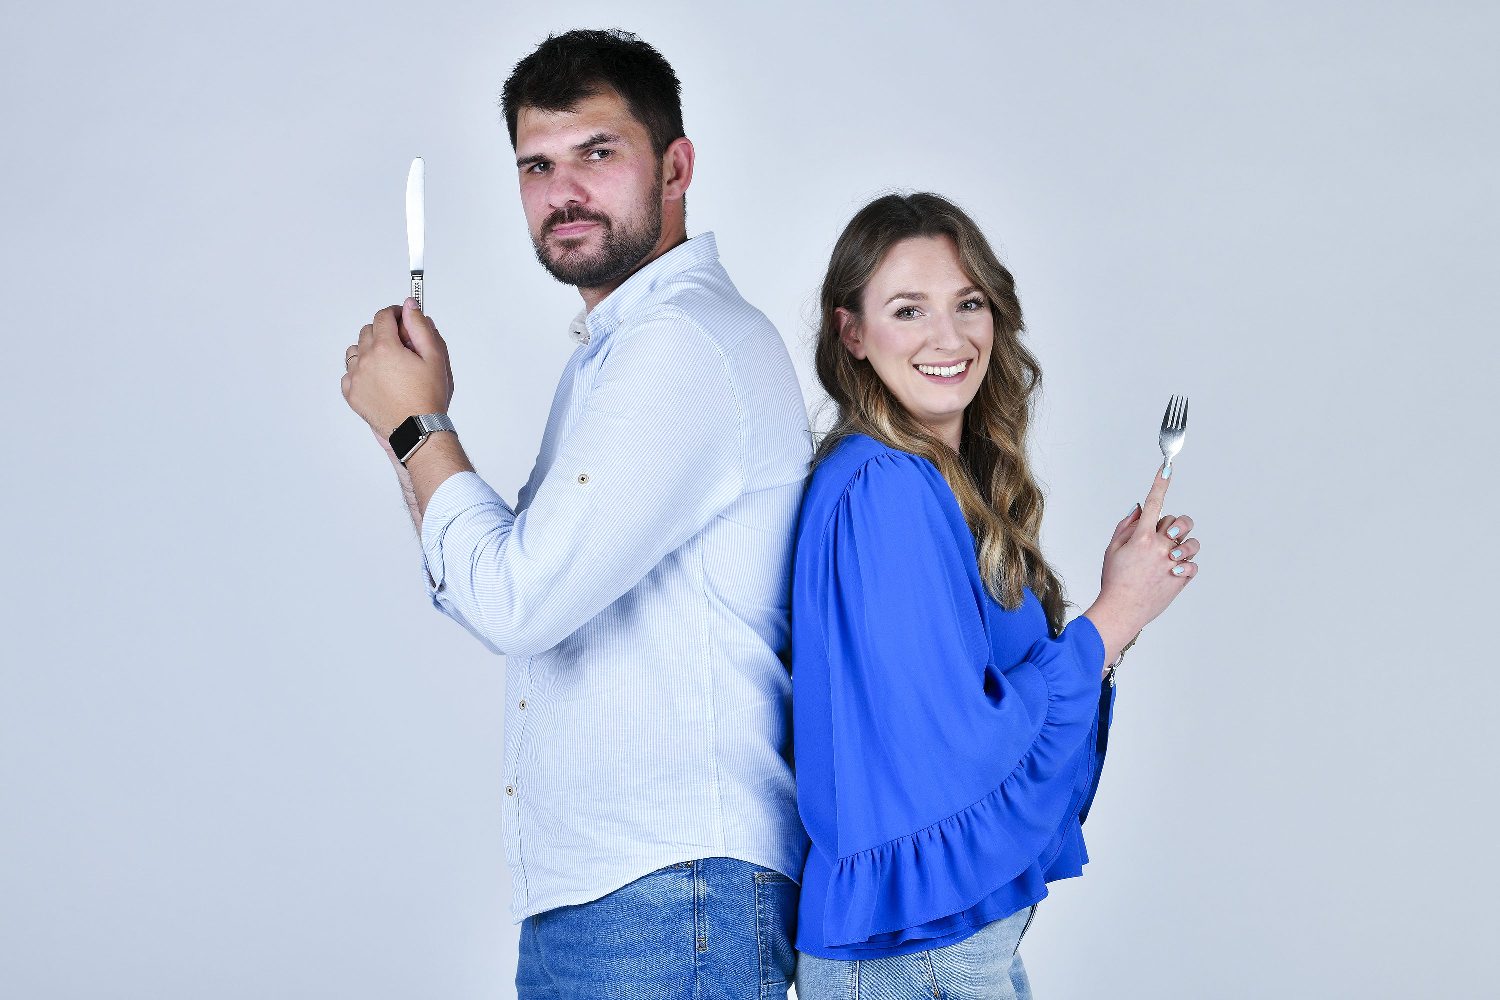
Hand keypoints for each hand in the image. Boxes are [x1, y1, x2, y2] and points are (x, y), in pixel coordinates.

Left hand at [341, 298, 453, 438]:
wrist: (417, 429)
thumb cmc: (427, 397)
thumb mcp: (434, 357)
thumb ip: (419, 326)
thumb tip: (409, 306)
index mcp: (385, 347)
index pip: (383, 316)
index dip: (395, 313)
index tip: (402, 318)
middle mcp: (366, 360)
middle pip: (368, 331)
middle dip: (384, 331)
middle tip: (401, 345)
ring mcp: (355, 377)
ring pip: (355, 350)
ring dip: (369, 349)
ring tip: (387, 363)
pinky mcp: (351, 393)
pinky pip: (349, 372)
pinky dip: (360, 370)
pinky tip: (377, 378)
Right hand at [1087, 462, 1199, 654]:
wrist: (1123, 610)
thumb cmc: (1115, 580)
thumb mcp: (1113, 550)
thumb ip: (1126, 527)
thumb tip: (1138, 509)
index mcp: (1141, 537)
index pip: (1152, 503)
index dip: (1159, 483)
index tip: (1166, 468)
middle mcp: (1159, 547)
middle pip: (1177, 521)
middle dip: (1171, 526)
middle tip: (1160, 539)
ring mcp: (1172, 562)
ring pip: (1191, 542)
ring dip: (1184, 545)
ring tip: (1172, 556)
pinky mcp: (1182, 578)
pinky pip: (1193, 565)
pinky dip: (1185, 567)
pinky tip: (1172, 573)